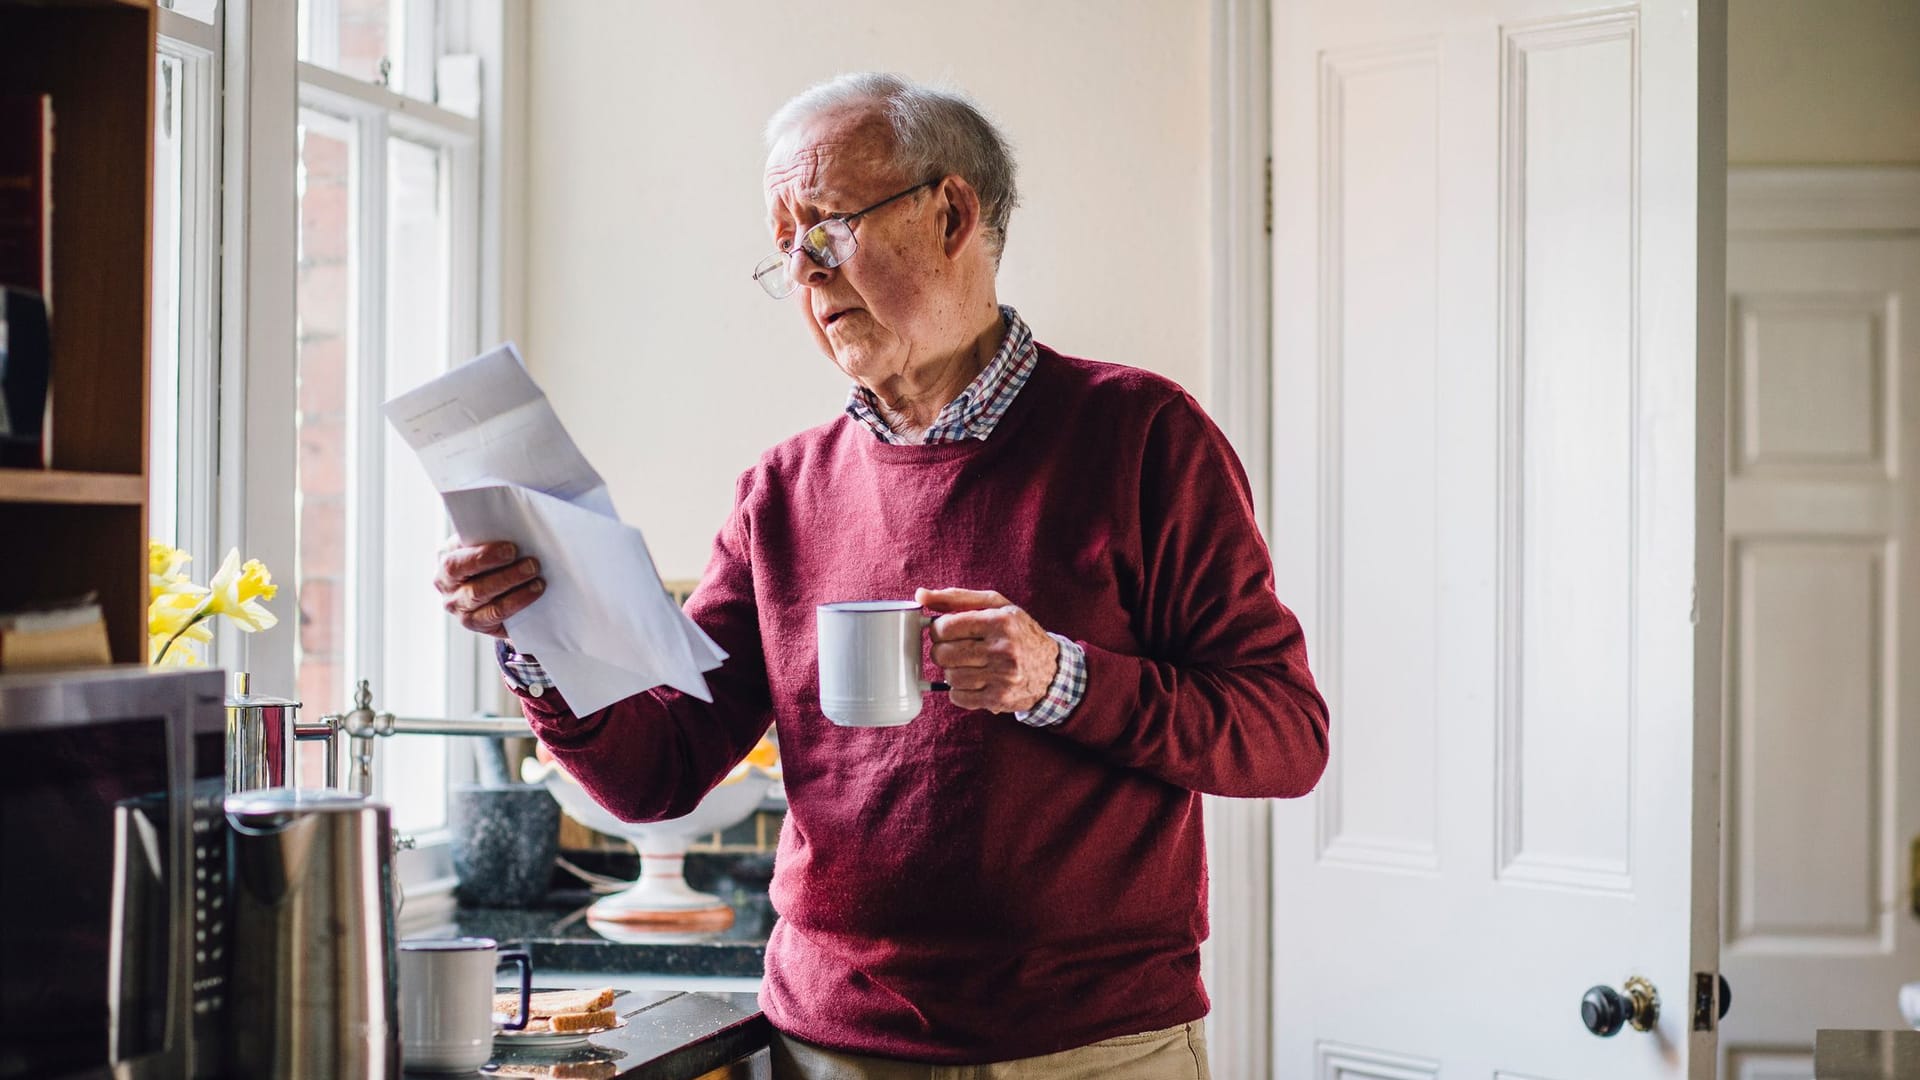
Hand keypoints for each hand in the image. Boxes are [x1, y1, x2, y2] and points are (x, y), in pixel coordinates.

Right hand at [435, 538, 544, 637]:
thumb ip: (490, 536)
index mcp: (445, 560)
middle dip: (507, 576)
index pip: (456, 564)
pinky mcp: (476, 623)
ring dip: (516, 593)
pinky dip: (517, 604)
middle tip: (532, 565)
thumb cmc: (486, 553)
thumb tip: (517, 532)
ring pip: (489, 605)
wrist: (489, 578)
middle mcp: (447, 588)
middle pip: (475, 588)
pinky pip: (496, 616)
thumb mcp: (482, 540)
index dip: (483, 558)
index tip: (511, 549)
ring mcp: (460, 609)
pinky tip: (533, 593)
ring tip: (538, 581)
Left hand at [917, 587, 1058, 713]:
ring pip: (949, 677)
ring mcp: (1002, 677)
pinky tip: (972, 680)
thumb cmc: (1019, 633)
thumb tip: (921, 594)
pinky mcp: (999, 699)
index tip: (944, 631)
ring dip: (950, 671)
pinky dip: (958, 690)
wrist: (1052, 671)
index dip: (937, 630)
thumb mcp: (996, 606)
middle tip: (952, 648)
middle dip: (941, 651)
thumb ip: (957, 598)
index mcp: (1000, 621)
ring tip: (966, 664)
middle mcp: (1003, 649)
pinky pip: (958, 697)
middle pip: (943, 654)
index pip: (946, 627)